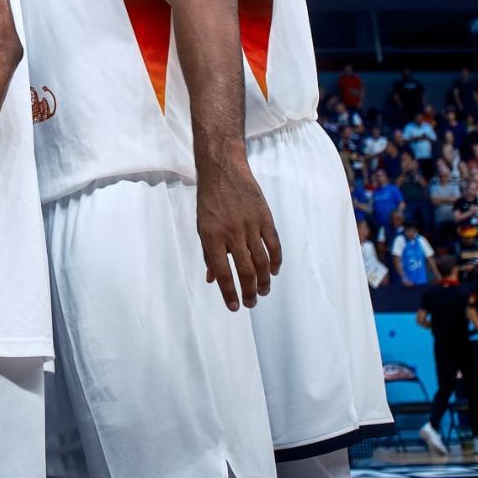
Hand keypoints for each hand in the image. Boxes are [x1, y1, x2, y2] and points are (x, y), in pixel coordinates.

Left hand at [196, 163, 280, 311]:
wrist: (223, 171)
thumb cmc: (209, 201)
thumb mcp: (201, 227)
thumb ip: (208, 254)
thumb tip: (211, 279)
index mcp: (212, 237)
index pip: (223, 273)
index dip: (229, 293)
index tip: (235, 307)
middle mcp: (232, 234)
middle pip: (246, 271)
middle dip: (249, 291)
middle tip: (251, 303)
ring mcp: (250, 225)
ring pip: (262, 261)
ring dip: (264, 280)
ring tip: (263, 291)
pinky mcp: (264, 218)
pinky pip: (273, 244)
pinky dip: (276, 261)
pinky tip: (274, 271)